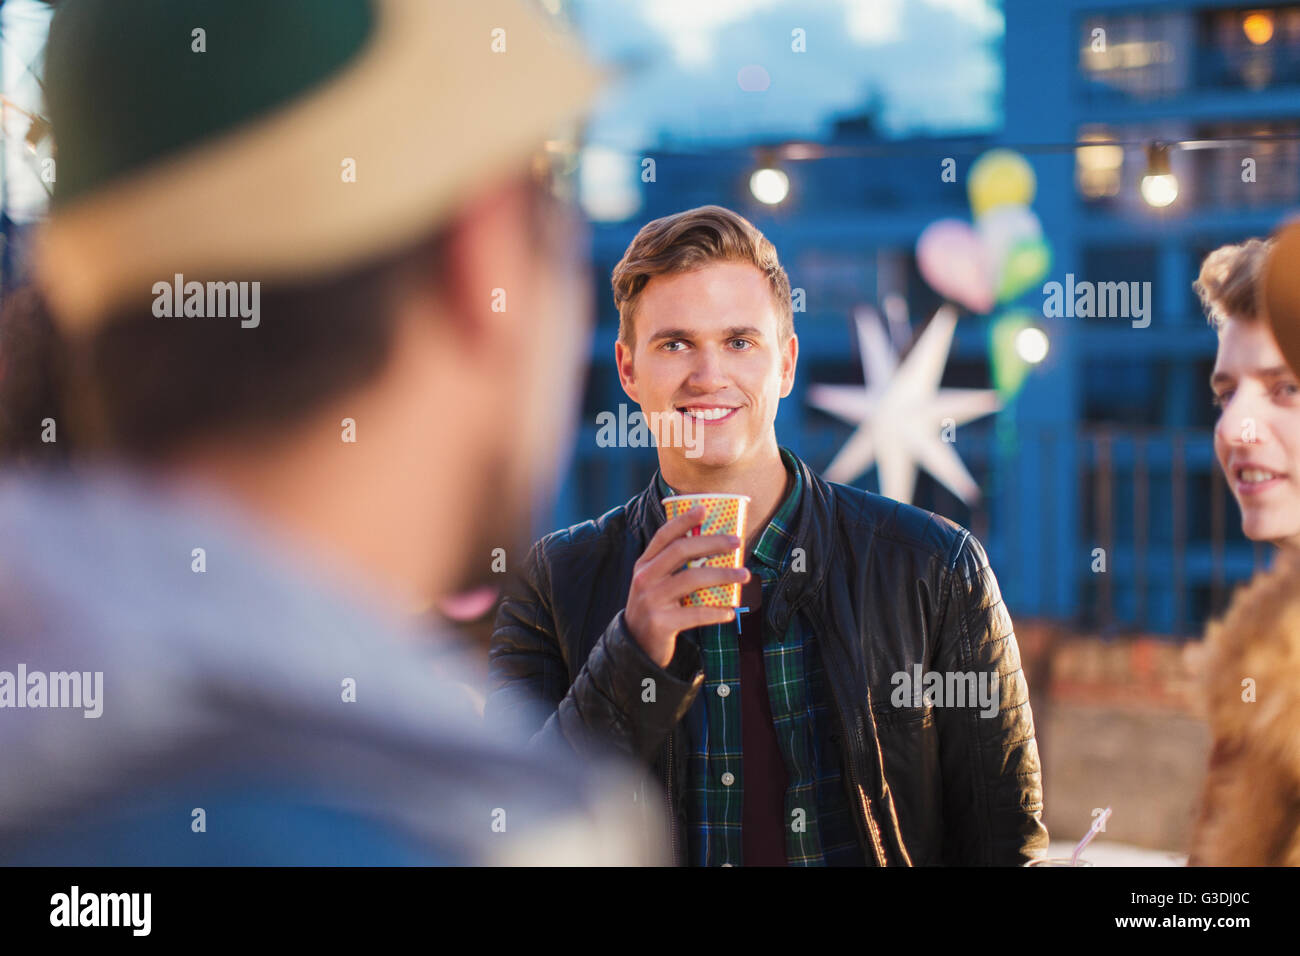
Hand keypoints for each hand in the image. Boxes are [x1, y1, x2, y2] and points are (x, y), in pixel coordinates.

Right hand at [624, 505, 749, 667]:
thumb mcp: (655, 584)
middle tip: (737, 542)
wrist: (636, 647)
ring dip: (723, 574)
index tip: (704, 509)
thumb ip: (674, 568)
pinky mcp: (661, 623)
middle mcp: (645, 578)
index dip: (683, 520)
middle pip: (681, 550)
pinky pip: (695, 613)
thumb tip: (715, 550)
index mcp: (644, 564)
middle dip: (712, 542)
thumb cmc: (655, 608)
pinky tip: (731, 611)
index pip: (663, 536)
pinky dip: (716, 612)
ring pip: (692, 579)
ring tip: (744, 574)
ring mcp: (651, 600)